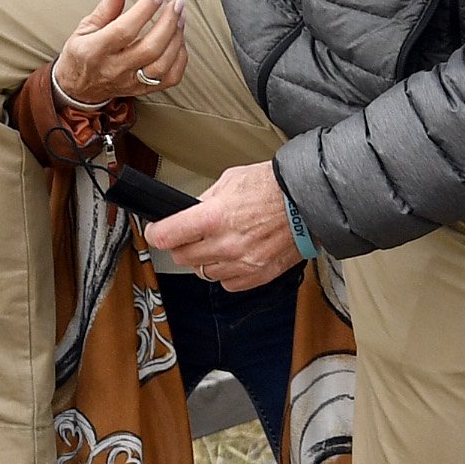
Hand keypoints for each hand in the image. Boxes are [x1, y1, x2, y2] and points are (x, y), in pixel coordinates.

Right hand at [50, 0, 189, 104]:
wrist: (79, 89)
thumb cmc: (82, 54)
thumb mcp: (85, 27)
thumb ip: (106, 7)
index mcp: (95, 51)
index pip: (125, 30)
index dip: (145, 10)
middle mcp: (114, 69)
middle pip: (150, 48)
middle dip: (169, 22)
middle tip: (176, 4)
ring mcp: (130, 82)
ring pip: (163, 64)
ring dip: (177, 38)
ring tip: (180, 18)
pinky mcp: (142, 90)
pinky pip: (170, 78)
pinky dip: (180, 58)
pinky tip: (179, 40)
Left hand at [142, 161, 302, 289]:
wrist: (308, 203)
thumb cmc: (274, 187)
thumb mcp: (231, 180)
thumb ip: (205, 200)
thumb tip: (187, 212)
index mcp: (214, 217)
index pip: (166, 236)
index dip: (156, 234)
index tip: (156, 232)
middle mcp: (225, 244)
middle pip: (182, 257)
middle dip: (182, 245)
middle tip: (192, 235)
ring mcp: (241, 263)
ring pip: (203, 273)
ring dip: (205, 260)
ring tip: (219, 243)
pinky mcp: (257, 276)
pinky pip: (227, 283)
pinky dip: (226, 272)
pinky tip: (235, 256)